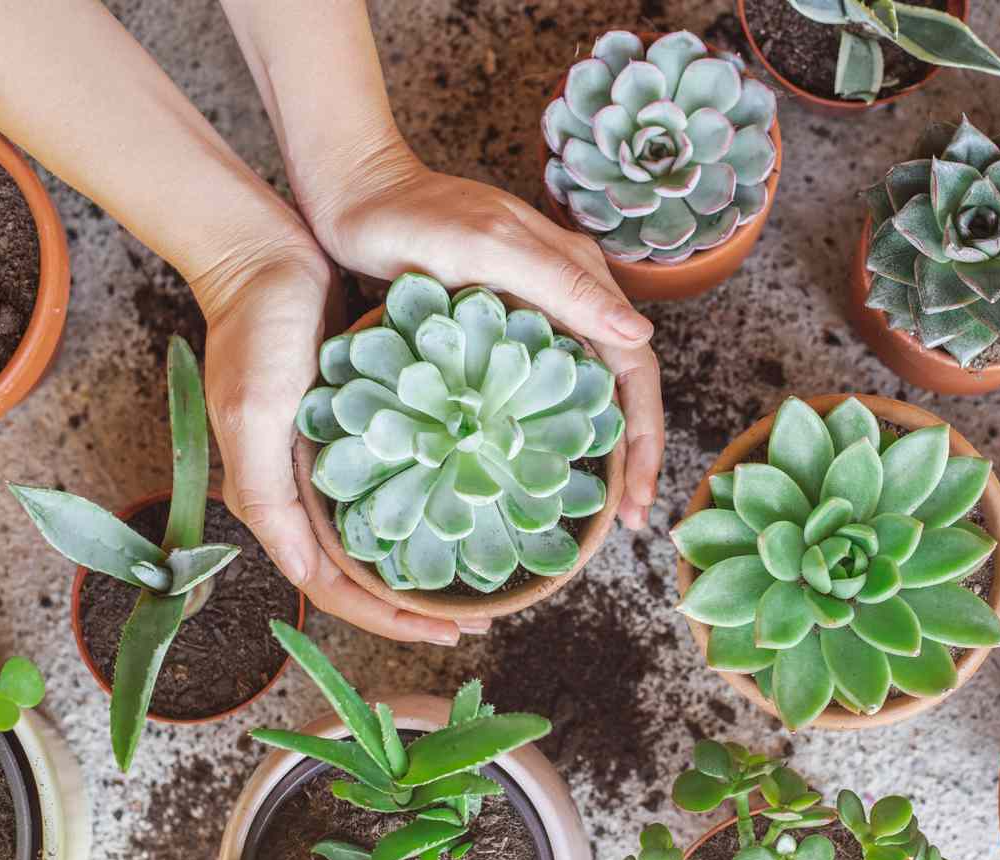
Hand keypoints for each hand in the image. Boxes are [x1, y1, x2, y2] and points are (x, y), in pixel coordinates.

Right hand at [193, 232, 481, 644]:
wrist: (266, 255)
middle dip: (421, 605)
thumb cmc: (255, 332)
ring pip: (389, 529)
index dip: (394, 621)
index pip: (339, 590)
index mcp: (278, 502)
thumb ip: (270, 499)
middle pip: (368, 573)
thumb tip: (306, 580)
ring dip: (433, 555)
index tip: (453, 633)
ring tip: (488, 571)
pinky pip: (403, 476)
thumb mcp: (254, 416)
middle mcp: (308, 490)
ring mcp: (336, 459)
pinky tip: (481, 497)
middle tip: (483, 618)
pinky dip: (437, 497)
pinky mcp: (363, 423)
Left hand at [298, 142, 663, 530]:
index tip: (639, 499)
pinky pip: (544, 389)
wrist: (355, 196)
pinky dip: (555, 432)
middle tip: (629, 523)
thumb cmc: (414, 219)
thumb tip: (638, 335)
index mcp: (580, 276)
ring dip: (600, 451)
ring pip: (586, 392)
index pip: (635, 366)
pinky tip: (544, 471)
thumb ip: (565, 286)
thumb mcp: (489, 249)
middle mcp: (570, 298)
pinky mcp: (502, 331)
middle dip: (633, 457)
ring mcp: (537, 315)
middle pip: (621, 387)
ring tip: (602, 511)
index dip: (644, 437)